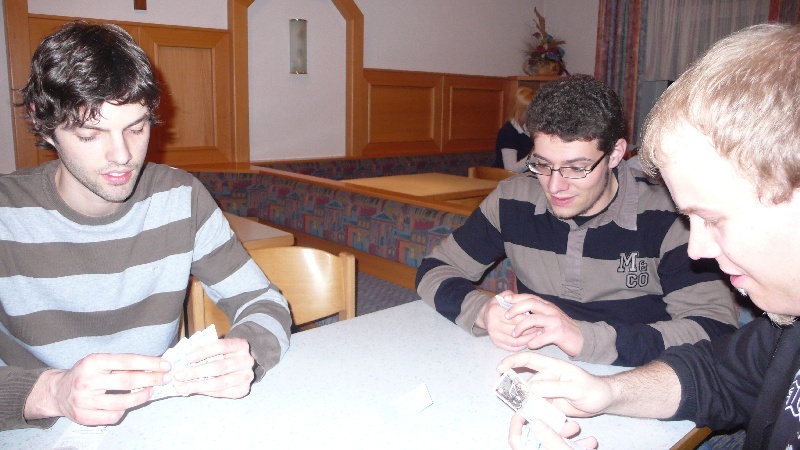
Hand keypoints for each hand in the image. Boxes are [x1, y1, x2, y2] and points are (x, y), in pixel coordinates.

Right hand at [25, 353, 170, 425]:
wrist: (57, 392)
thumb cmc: (85, 373)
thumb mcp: (99, 361)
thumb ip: (122, 363)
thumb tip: (154, 365)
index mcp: (92, 362)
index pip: (127, 361)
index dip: (150, 363)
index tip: (166, 365)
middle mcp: (87, 381)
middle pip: (128, 381)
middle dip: (152, 379)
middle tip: (166, 378)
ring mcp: (84, 400)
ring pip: (123, 402)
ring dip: (143, 396)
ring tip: (151, 391)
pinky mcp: (83, 417)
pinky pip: (113, 415)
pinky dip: (125, 410)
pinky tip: (128, 404)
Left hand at [172, 337, 254, 398]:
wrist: (244, 364)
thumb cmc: (226, 354)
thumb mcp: (220, 347)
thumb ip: (206, 350)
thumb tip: (183, 358)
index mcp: (241, 345)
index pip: (221, 346)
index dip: (203, 351)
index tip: (187, 357)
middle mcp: (246, 361)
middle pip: (219, 367)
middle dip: (196, 372)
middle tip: (178, 375)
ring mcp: (246, 376)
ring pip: (219, 383)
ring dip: (197, 385)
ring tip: (181, 387)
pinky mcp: (243, 389)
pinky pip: (221, 393)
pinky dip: (205, 392)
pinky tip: (193, 391)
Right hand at [478, 291, 540, 350]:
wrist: (484, 315)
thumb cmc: (498, 304)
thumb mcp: (503, 296)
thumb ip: (515, 297)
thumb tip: (527, 302)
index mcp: (494, 312)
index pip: (516, 318)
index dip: (530, 319)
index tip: (540, 319)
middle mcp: (493, 325)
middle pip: (517, 330)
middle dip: (531, 330)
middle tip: (542, 327)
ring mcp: (494, 336)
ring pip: (516, 341)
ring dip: (529, 339)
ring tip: (538, 334)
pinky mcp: (496, 344)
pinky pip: (513, 348)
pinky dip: (523, 345)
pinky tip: (530, 340)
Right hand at [496, 352, 611, 417]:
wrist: (603, 400)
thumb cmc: (593, 389)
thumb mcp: (576, 388)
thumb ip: (555, 387)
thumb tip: (531, 387)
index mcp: (553, 367)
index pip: (530, 360)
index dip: (513, 361)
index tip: (500, 368)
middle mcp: (547, 378)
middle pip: (526, 381)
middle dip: (513, 389)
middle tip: (504, 398)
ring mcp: (548, 391)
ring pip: (530, 397)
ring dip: (524, 405)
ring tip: (519, 416)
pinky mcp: (550, 403)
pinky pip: (537, 407)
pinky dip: (532, 413)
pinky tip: (529, 420)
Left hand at [505, 295, 583, 356]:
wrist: (581, 339)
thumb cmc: (561, 329)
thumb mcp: (549, 318)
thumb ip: (537, 314)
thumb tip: (517, 312)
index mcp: (547, 306)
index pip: (530, 297)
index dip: (516, 297)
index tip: (504, 298)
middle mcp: (551, 310)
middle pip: (530, 303)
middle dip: (515, 308)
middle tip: (506, 316)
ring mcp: (555, 321)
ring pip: (534, 319)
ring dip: (521, 326)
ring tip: (514, 334)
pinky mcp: (559, 333)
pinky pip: (542, 336)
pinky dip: (534, 341)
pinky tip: (529, 345)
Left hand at [510, 416, 597, 449]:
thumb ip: (550, 438)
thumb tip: (535, 422)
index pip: (515, 440)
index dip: (518, 423)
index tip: (526, 410)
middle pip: (536, 439)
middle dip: (550, 426)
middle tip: (558, 418)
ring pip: (552, 444)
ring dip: (565, 435)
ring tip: (577, 428)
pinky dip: (574, 446)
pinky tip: (589, 442)